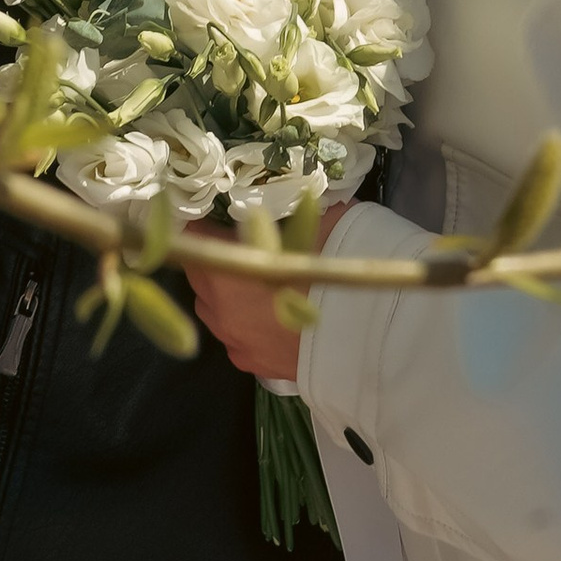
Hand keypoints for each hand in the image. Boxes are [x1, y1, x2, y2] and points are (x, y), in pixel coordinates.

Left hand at [186, 206, 347, 385]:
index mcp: (228, 267)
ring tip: (255, 283)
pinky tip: (268, 316)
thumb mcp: (317, 224)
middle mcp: (220, 307)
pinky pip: (235, 337)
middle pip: (201, 275)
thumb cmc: (335, 270)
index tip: (215, 215)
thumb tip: (289, 197)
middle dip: (217, 258)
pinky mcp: (251, 363)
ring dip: (225, 294)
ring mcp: (234, 339)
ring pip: (213, 310)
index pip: (196, 236)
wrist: (364, 337)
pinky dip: (243, 324)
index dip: (205, 223)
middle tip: (241, 246)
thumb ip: (292, 212)